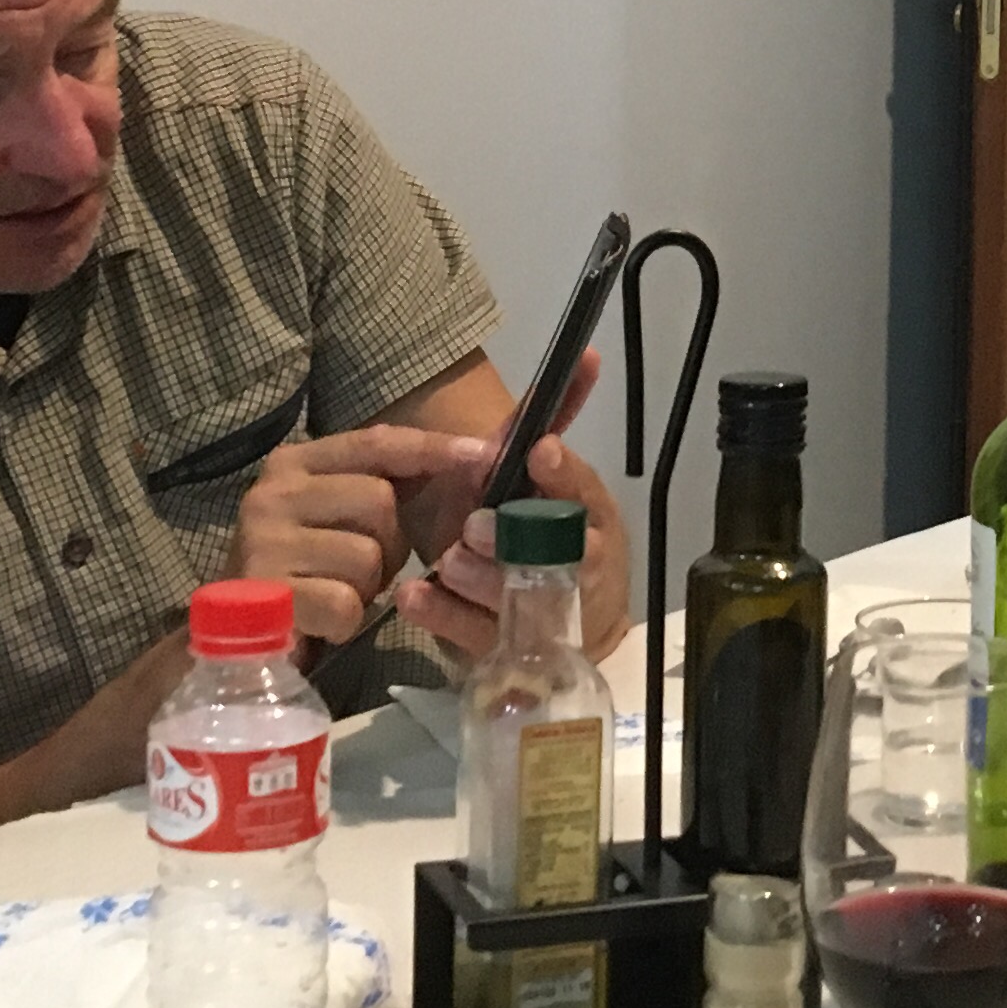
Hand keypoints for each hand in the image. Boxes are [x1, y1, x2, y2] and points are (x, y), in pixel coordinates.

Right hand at [237, 422, 492, 648]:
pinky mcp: (265, 595)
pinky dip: (345, 621)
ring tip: (337, 593)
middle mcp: (271, 492)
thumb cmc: (304, 573)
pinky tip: (320, 621)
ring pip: (367, 556)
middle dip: (390, 543)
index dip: (431, 449)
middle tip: (366, 569)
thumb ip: (385, 486)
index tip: (481, 456)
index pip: (376, 443)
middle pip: (378, 501)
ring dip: (367, 587)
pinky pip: (346, 603)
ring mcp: (263, 542)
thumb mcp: (337, 517)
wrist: (234, 641)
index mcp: (292, 463)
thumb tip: (474, 460)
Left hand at [399, 350, 631, 660]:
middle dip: (514, 538)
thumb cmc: (545, 531)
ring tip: (448, 562)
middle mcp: (578, 568)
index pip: (585, 493)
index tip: (537, 452)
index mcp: (592, 517)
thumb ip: (551, 425)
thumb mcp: (545, 476)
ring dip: (480, 579)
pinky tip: (415, 597)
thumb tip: (584, 356)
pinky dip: (443, 616)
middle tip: (476, 525)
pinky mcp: (505, 651)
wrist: (564, 625)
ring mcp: (543, 617)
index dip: (562, 474)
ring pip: (518, 602)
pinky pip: (475, 638)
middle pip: (558, 558)